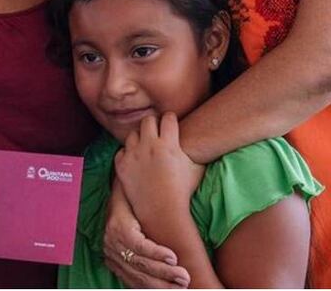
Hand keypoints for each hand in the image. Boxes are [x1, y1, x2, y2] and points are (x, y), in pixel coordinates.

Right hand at [102, 178, 189, 287]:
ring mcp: (112, 255)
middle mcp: (112, 242)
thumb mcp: (138, 191)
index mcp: (118, 224)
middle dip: (163, 273)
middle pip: (138, 264)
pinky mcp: (114, 264)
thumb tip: (179, 183)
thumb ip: (155, 193)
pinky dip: (148, 286)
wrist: (116, 196)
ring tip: (180, 287)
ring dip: (159, 285)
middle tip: (185, 277)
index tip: (174, 257)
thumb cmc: (134, 192)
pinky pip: (131, 280)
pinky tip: (165, 288)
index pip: (137, 244)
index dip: (155, 253)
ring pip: (136, 276)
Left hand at [114, 114, 205, 230]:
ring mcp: (134, 156)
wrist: (163, 212)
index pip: (168, 117)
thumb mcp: (196, 168)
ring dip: (139, 139)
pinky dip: (127, 155)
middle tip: (157, 133)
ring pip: (133, 134)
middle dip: (154, 124)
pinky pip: (121, 151)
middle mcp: (149, 146)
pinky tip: (135, 161)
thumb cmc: (184, 191)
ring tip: (146, 148)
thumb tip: (209, 139)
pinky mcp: (122, 166)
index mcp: (169, 144)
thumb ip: (198, 151)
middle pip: (148, 120)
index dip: (171, 120)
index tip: (171, 124)